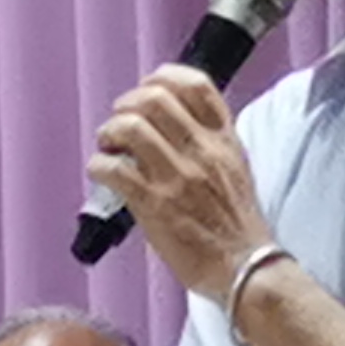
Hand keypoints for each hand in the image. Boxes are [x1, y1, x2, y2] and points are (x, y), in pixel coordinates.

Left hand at [88, 66, 276, 302]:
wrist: (245, 269)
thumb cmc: (238, 226)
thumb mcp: (236, 169)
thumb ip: (211, 142)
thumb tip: (175, 123)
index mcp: (223, 140)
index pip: (196, 85)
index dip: (163, 77)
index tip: (148, 86)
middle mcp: (201, 151)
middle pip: (154, 98)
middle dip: (126, 104)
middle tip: (120, 122)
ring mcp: (177, 177)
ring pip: (130, 127)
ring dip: (109, 132)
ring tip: (109, 146)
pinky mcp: (155, 205)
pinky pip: (114, 169)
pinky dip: (99, 165)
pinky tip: (102, 173)